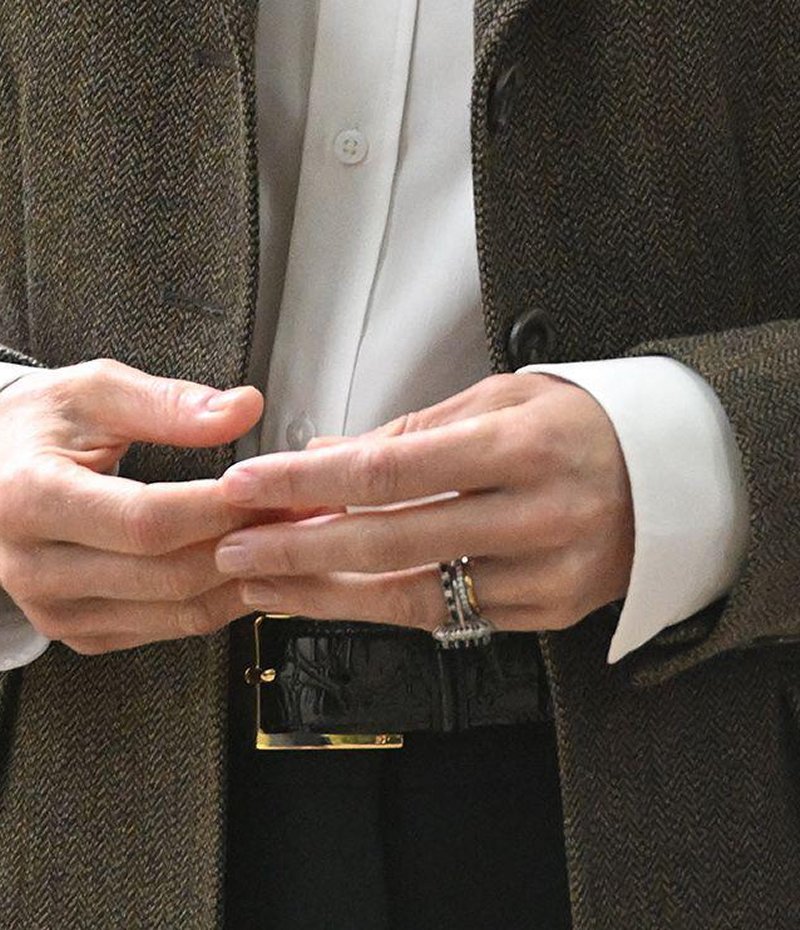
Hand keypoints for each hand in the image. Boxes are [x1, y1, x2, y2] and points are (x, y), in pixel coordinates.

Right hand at [0, 359, 264, 653]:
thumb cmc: (34, 430)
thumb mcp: (91, 391)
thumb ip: (168, 402)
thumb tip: (240, 410)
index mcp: (29, 497)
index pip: (147, 520)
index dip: (219, 509)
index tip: (273, 490)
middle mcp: (34, 565)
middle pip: (168, 573)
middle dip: (246, 543)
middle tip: (298, 514)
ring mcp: (55, 608)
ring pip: (176, 611)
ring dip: (244, 579)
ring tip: (288, 542)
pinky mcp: (78, 630)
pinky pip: (167, 629)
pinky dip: (218, 601)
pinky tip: (248, 570)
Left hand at [214, 373, 633, 633]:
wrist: (670, 478)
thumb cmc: (578, 425)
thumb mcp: (500, 400)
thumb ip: (412, 433)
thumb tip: (325, 458)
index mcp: (523, 446)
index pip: (391, 468)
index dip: (308, 482)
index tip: (247, 485)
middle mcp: (539, 515)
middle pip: (392, 541)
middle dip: (299, 549)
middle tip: (234, 548)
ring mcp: (548, 574)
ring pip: (414, 596)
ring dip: (328, 593)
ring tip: (266, 583)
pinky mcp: (550, 612)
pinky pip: (452, 617)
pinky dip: (385, 608)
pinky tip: (337, 597)